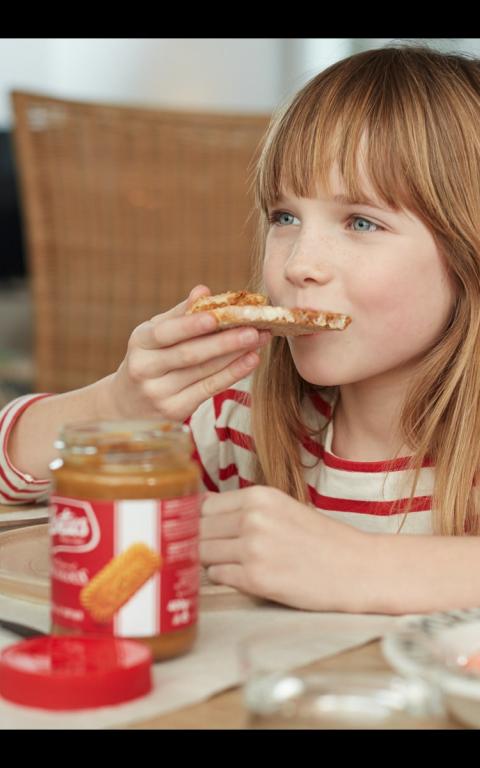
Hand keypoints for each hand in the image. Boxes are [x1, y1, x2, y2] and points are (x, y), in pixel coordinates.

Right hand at [96, 285, 270, 421]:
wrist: (126, 405)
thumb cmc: (149, 359)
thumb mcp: (154, 334)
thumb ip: (180, 314)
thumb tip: (204, 291)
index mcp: (139, 343)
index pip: (166, 332)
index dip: (191, 325)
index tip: (218, 316)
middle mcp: (144, 370)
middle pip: (189, 355)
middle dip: (225, 341)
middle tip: (254, 328)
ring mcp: (158, 394)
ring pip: (203, 372)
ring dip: (235, 355)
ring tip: (259, 340)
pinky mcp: (174, 411)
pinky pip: (208, 390)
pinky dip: (232, 374)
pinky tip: (251, 361)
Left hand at [200, 486, 367, 611]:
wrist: (358, 568)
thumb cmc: (322, 540)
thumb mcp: (283, 508)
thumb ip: (244, 508)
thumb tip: (203, 507)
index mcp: (259, 496)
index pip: (203, 506)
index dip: (200, 522)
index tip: (204, 532)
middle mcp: (253, 518)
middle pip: (198, 530)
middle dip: (203, 542)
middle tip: (217, 552)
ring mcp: (253, 548)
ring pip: (203, 554)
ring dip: (212, 561)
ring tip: (235, 564)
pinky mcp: (256, 579)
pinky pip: (217, 576)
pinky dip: (225, 578)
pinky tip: (245, 576)